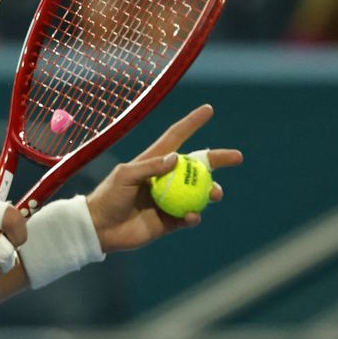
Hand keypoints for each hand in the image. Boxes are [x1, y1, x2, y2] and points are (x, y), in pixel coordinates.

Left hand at [86, 104, 242, 252]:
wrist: (100, 229)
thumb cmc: (108, 196)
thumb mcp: (125, 176)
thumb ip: (150, 167)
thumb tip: (177, 157)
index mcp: (153, 162)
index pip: (176, 138)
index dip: (192, 123)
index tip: (208, 109)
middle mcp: (164, 179)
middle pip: (197, 166)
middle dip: (218, 160)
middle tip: (237, 157)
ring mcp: (168, 200)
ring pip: (198, 193)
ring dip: (210, 191)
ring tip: (215, 194)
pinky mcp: (168, 221)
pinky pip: (188, 217)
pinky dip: (193, 216)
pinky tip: (191, 216)